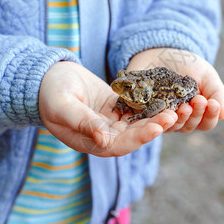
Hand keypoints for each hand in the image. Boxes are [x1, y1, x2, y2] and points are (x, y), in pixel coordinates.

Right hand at [38, 61, 176, 156]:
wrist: (48, 78)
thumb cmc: (50, 93)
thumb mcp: (63, 105)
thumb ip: (81, 121)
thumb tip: (104, 141)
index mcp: (91, 142)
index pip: (120, 145)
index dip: (139, 138)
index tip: (156, 127)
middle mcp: (105, 136)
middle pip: (135, 135)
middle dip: (155, 126)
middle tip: (174, 114)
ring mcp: (112, 122)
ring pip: (139, 122)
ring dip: (156, 116)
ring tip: (175, 106)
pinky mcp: (117, 108)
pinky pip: (137, 108)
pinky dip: (151, 104)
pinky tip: (166, 96)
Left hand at [127, 48, 223, 132]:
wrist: (163, 52)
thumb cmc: (189, 66)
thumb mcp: (207, 76)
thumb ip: (217, 93)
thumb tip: (223, 114)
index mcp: (196, 114)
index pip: (206, 123)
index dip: (211, 116)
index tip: (213, 104)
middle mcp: (179, 119)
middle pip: (189, 126)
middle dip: (196, 114)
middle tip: (199, 100)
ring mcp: (160, 117)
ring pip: (172, 125)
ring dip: (180, 117)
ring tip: (185, 106)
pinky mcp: (143, 111)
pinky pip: (150, 119)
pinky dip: (158, 116)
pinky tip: (165, 109)